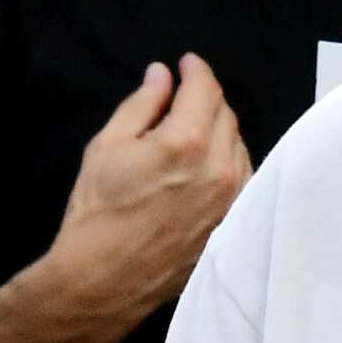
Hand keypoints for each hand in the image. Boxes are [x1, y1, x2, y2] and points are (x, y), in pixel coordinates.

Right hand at [41, 57, 251, 326]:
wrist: (105, 278)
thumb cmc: (98, 212)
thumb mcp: (107, 146)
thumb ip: (141, 105)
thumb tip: (162, 75)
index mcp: (187, 142)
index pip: (206, 89)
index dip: (196, 70)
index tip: (186, 64)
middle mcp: (220, 168)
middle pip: (225, 113)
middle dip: (205, 98)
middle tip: (182, 97)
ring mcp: (232, 198)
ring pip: (238, 144)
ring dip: (219, 129)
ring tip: (190, 131)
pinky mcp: (233, 221)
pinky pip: (243, 176)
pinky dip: (228, 160)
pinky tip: (205, 163)